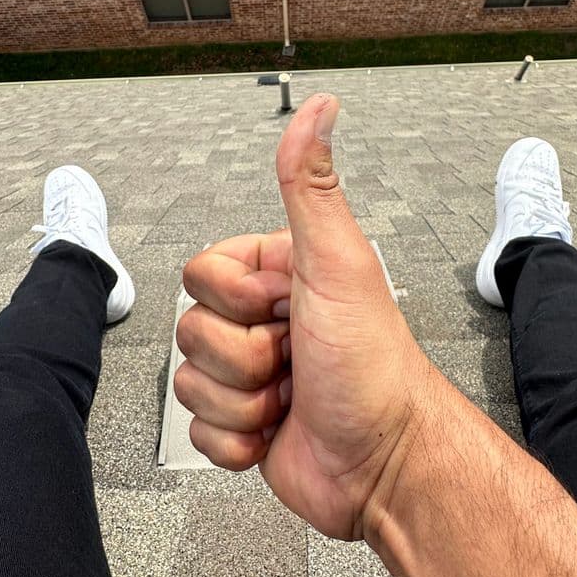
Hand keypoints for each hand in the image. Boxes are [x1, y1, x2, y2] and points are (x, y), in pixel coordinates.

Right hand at [176, 93, 433, 540]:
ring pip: (189, 381)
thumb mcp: (339, 265)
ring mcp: (251, 375)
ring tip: (292, 399)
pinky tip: (277, 433)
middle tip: (295, 360)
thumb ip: (311, 188)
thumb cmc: (373, 368)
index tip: (284, 308)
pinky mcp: (243, 426)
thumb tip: (318, 109)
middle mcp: (263, 322)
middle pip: (190, 328)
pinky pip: (198, 431)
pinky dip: (236, 441)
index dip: (236, 300)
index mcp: (279, 276)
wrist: (386, 467)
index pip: (201, 273)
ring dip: (243, 401)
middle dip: (242, 357)